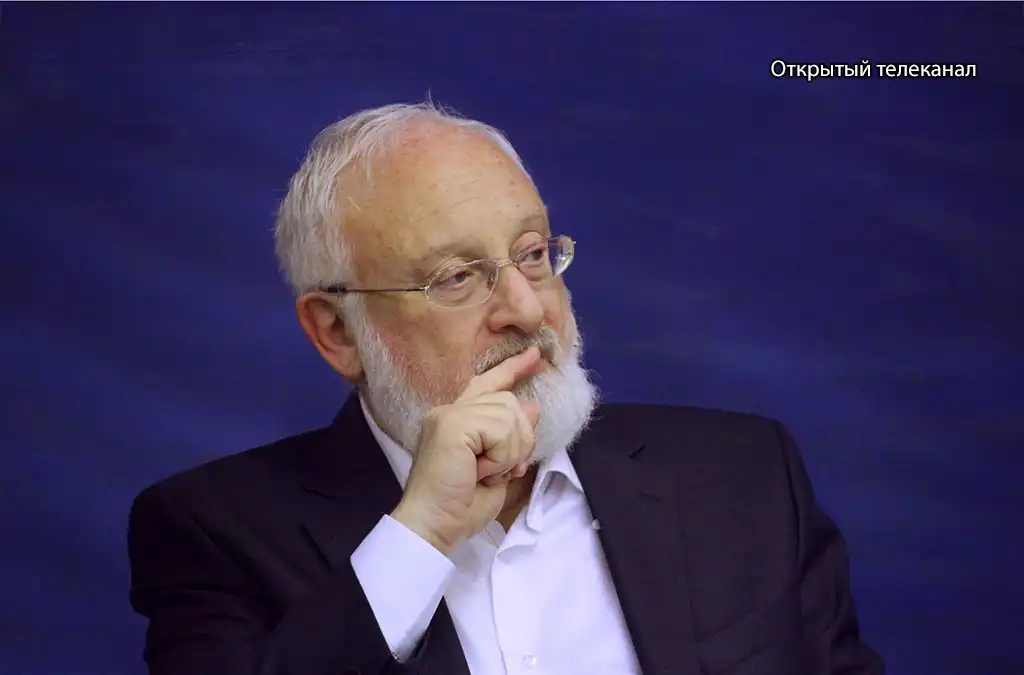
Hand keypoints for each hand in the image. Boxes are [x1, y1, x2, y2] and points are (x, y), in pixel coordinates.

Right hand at [391, 347, 542, 555]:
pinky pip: (501, 428)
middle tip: (502, 471)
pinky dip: (501, 456)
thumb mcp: (499, 469)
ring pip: (510, 415)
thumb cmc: (461, 506)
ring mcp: (449, 415)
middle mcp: (450, 411)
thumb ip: (512, 438)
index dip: (513, 369)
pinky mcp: (453, 424)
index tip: (534, 356)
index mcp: (458, 419)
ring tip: (487, 472)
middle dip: (519, 441)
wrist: (434, 525)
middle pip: (510, 403)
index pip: (488, 383)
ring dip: (510, 452)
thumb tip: (532, 408)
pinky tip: (482, 471)